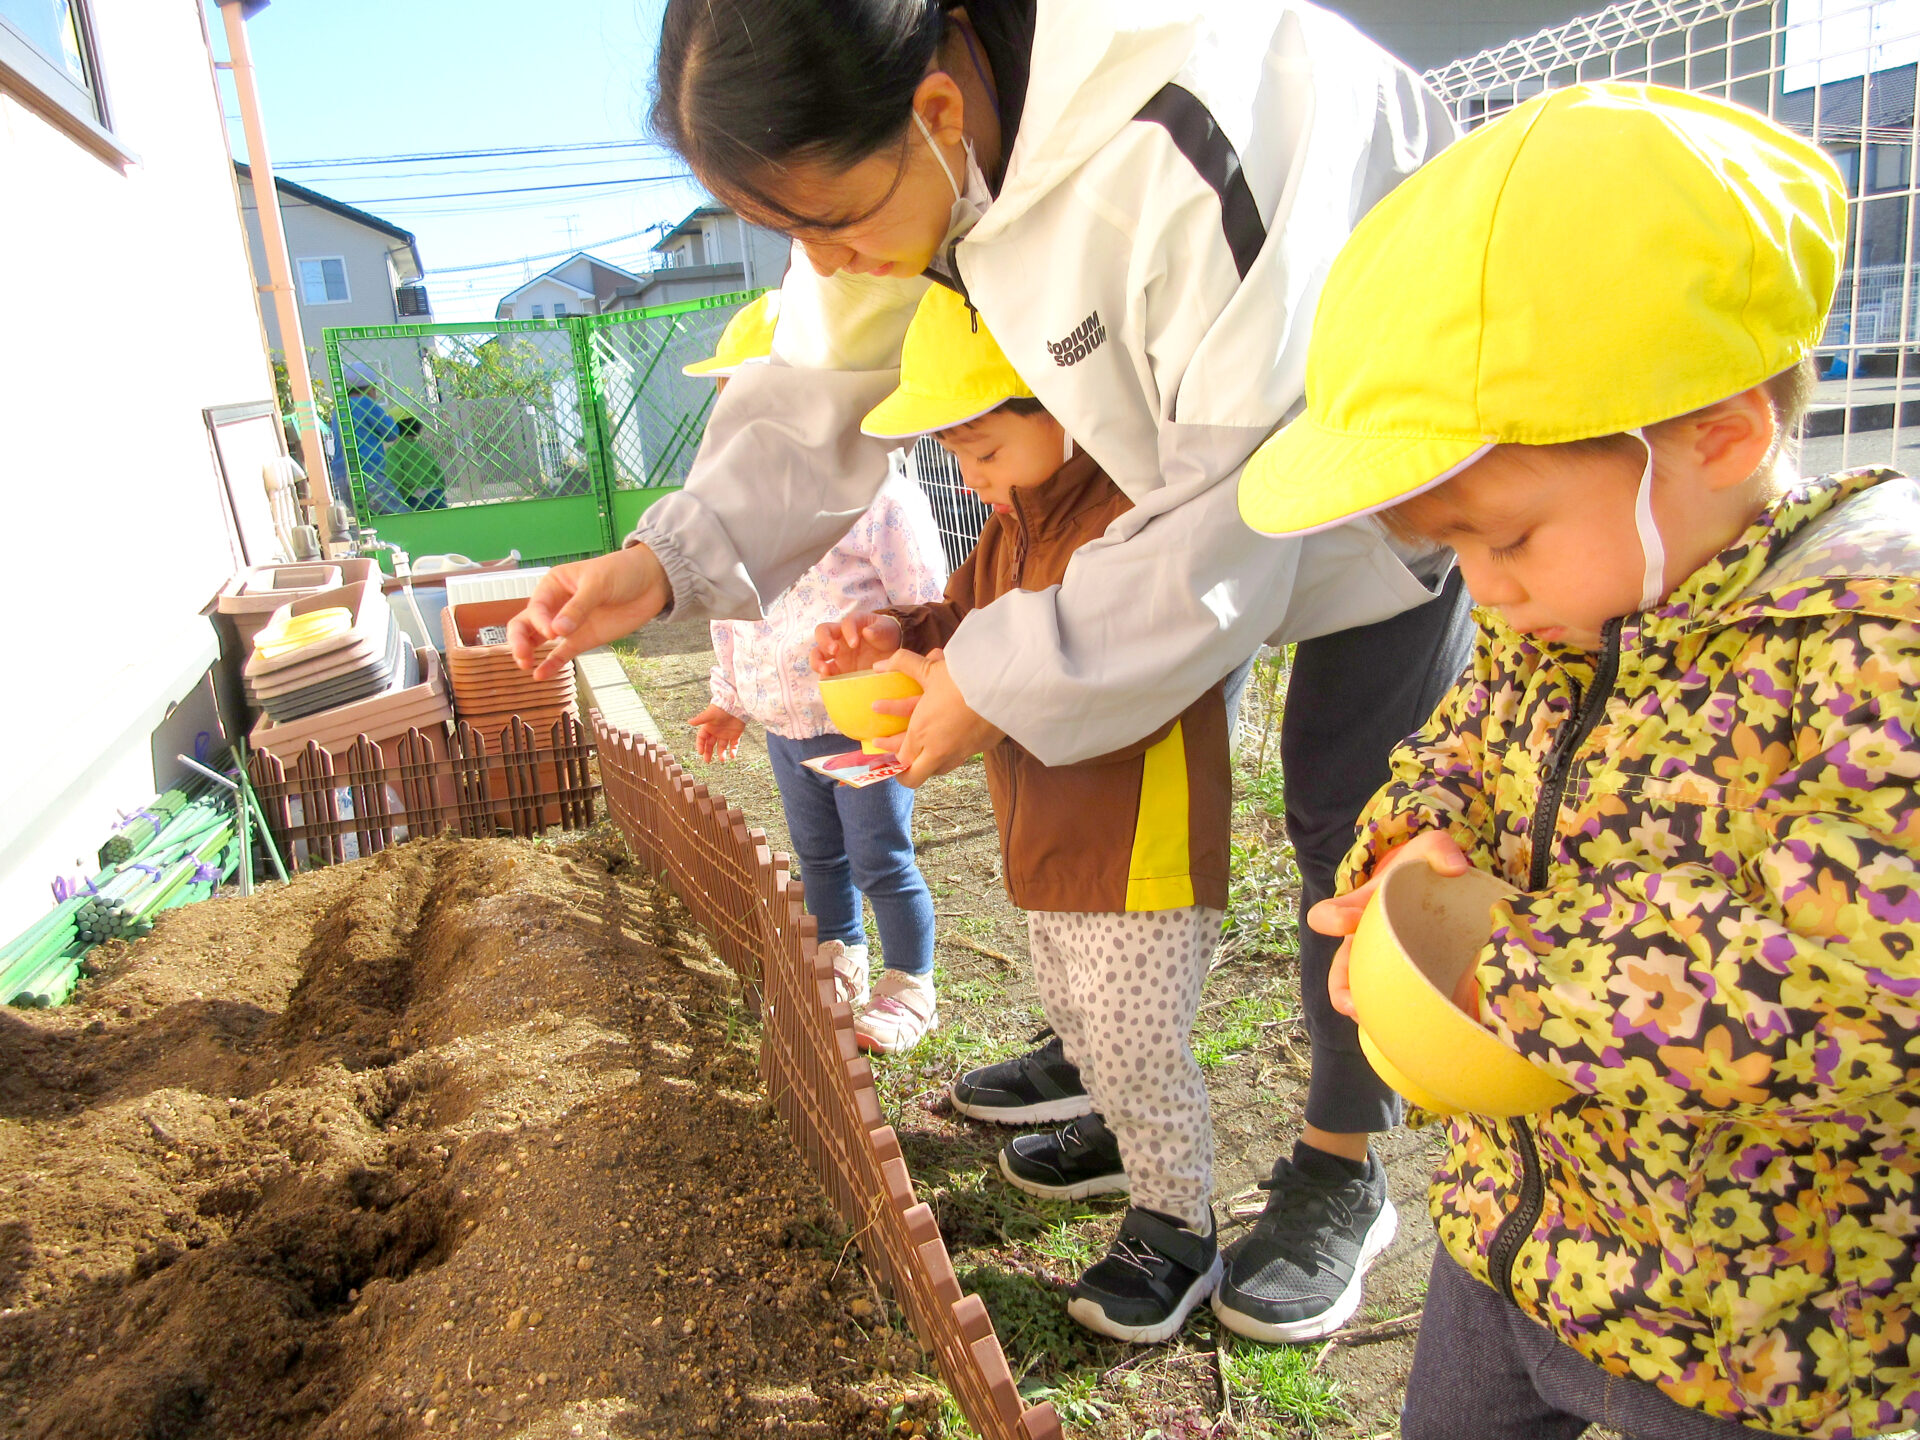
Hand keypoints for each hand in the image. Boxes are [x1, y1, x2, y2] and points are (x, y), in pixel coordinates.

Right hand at [508, 543, 671, 680]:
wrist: (652, 581)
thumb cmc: (622, 572)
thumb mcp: (598, 583)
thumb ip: (578, 607)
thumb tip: (557, 632)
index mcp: (554, 584)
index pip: (536, 606)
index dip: (539, 621)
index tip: (553, 632)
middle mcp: (556, 605)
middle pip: (527, 623)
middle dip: (520, 639)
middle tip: (522, 656)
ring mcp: (569, 624)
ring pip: (539, 640)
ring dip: (529, 652)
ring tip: (525, 666)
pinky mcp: (583, 639)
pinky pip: (562, 654)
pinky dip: (551, 664)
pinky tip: (540, 675)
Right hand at [689, 705, 745, 762]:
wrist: (736, 704)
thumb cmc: (721, 708)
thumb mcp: (709, 714)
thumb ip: (700, 720)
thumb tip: (689, 722)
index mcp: (708, 727)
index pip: (702, 738)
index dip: (700, 745)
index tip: (700, 752)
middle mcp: (716, 732)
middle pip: (710, 745)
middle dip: (708, 753)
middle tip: (707, 761)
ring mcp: (726, 734)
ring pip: (722, 747)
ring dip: (721, 753)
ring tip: (722, 759)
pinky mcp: (735, 734)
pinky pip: (734, 745)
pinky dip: (733, 751)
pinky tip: (732, 756)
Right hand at [811, 611, 902, 676]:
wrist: (891, 654)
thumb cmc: (887, 636)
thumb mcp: (887, 630)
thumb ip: (879, 630)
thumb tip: (867, 632)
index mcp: (852, 624)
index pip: (845, 623)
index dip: (848, 632)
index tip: (855, 643)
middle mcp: (840, 637)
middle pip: (821, 633)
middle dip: (824, 641)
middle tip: (834, 651)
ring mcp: (837, 655)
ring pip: (817, 654)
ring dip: (817, 661)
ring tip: (825, 670)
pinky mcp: (839, 670)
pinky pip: (826, 674)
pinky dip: (824, 678)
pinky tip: (829, 682)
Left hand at [867, 648, 1003, 787]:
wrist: (1003, 686)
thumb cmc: (962, 678)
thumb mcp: (931, 670)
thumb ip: (902, 665)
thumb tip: (877, 665)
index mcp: (921, 733)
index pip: (902, 758)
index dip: (892, 756)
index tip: (885, 748)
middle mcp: (938, 750)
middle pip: (916, 777)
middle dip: (905, 775)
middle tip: (899, 769)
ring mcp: (960, 753)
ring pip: (939, 770)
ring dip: (928, 764)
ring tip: (924, 756)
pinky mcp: (980, 749)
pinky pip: (960, 758)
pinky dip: (952, 754)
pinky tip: (953, 743)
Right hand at [1317, 831, 1479, 1019]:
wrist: (1434, 888)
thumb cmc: (1422, 870)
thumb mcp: (1427, 850)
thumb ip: (1437, 849)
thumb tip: (1454, 868)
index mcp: (1361, 909)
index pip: (1332, 914)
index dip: (1336, 918)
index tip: (1345, 922)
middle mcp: (1365, 943)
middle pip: (1341, 972)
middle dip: (1343, 989)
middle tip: (1353, 1005)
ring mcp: (1383, 965)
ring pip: (1363, 994)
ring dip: (1366, 1012)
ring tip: (1376, 1028)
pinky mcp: (1406, 982)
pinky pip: (1393, 1005)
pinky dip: (1397, 1021)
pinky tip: (1413, 1036)